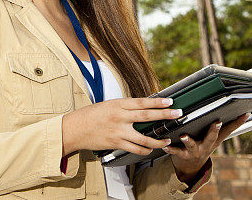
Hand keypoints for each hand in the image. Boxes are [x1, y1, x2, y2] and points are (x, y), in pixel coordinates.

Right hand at [62, 97, 179, 155]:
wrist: (74, 128)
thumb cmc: (89, 116)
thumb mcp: (107, 106)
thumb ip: (123, 108)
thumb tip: (141, 108)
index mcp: (117, 105)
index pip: (142, 102)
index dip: (157, 102)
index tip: (170, 101)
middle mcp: (120, 117)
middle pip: (147, 116)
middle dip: (164, 115)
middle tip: (177, 114)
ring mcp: (119, 131)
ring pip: (145, 138)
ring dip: (159, 140)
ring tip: (167, 139)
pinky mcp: (116, 143)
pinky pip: (136, 149)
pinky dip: (146, 150)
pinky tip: (151, 149)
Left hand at [163, 113, 249, 181]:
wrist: (190, 166)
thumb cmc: (202, 145)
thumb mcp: (214, 138)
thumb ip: (222, 126)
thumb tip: (239, 111)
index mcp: (214, 140)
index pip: (228, 130)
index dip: (237, 123)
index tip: (245, 114)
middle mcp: (206, 145)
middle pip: (212, 137)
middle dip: (214, 130)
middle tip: (216, 123)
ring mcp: (195, 151)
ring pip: (192, 145)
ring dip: (188, 140)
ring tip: (184, 136)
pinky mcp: (182, 155)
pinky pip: (176, 152)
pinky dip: (170, 149)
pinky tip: (165, 145)